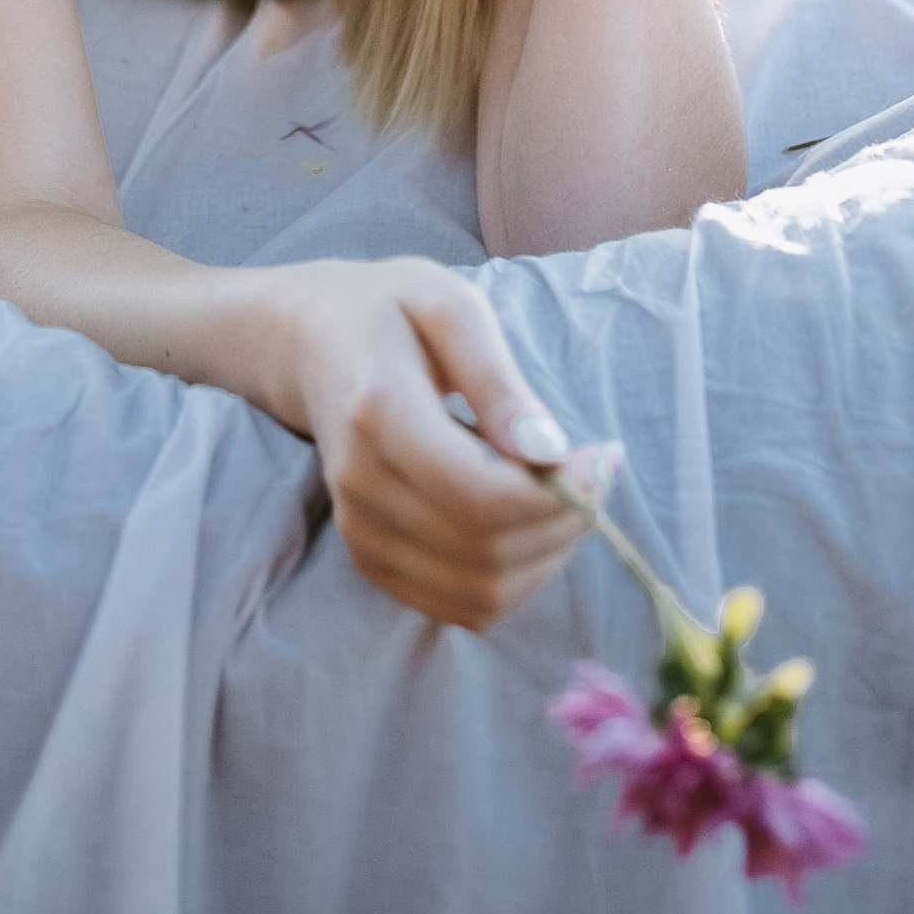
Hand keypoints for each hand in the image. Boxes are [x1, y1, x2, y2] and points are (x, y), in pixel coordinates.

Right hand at [278, 253, 614, 629]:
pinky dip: (514, 580)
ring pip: (480, 593)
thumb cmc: (392, 311)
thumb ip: (499, 380)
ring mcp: (360, 530)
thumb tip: (550, 454)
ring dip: (546, 558)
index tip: (601, 455)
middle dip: (565, 524)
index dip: (557, 496)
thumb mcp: (451, 307)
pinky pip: (460, 607)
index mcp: (379, 412)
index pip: (478, 497)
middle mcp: (361, 486)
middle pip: (487, 553)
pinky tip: (527, 524)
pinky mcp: (371, 559)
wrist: (311, 343)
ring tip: (564, 496)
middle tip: (596, 472)